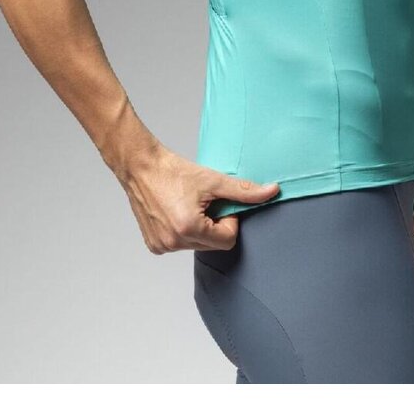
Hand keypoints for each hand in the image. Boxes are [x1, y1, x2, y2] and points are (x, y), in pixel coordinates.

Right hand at [118, 144, 279, 253]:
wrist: (141, 167)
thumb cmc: (174, 171)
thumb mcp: (214, 180)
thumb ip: (245, 190)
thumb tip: (272, 191)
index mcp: (189, 228)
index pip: (228, 240)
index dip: (229, 221)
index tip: (219, 204)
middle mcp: (174, 242)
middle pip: (214, 245)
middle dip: (215, 225)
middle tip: (204, 203)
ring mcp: (162, 246)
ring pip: (198, 246)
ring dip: (200, 229)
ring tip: (188, 206)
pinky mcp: (154, 245)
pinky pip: (181, 245)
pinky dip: (184, 232)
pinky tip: (176, 212)